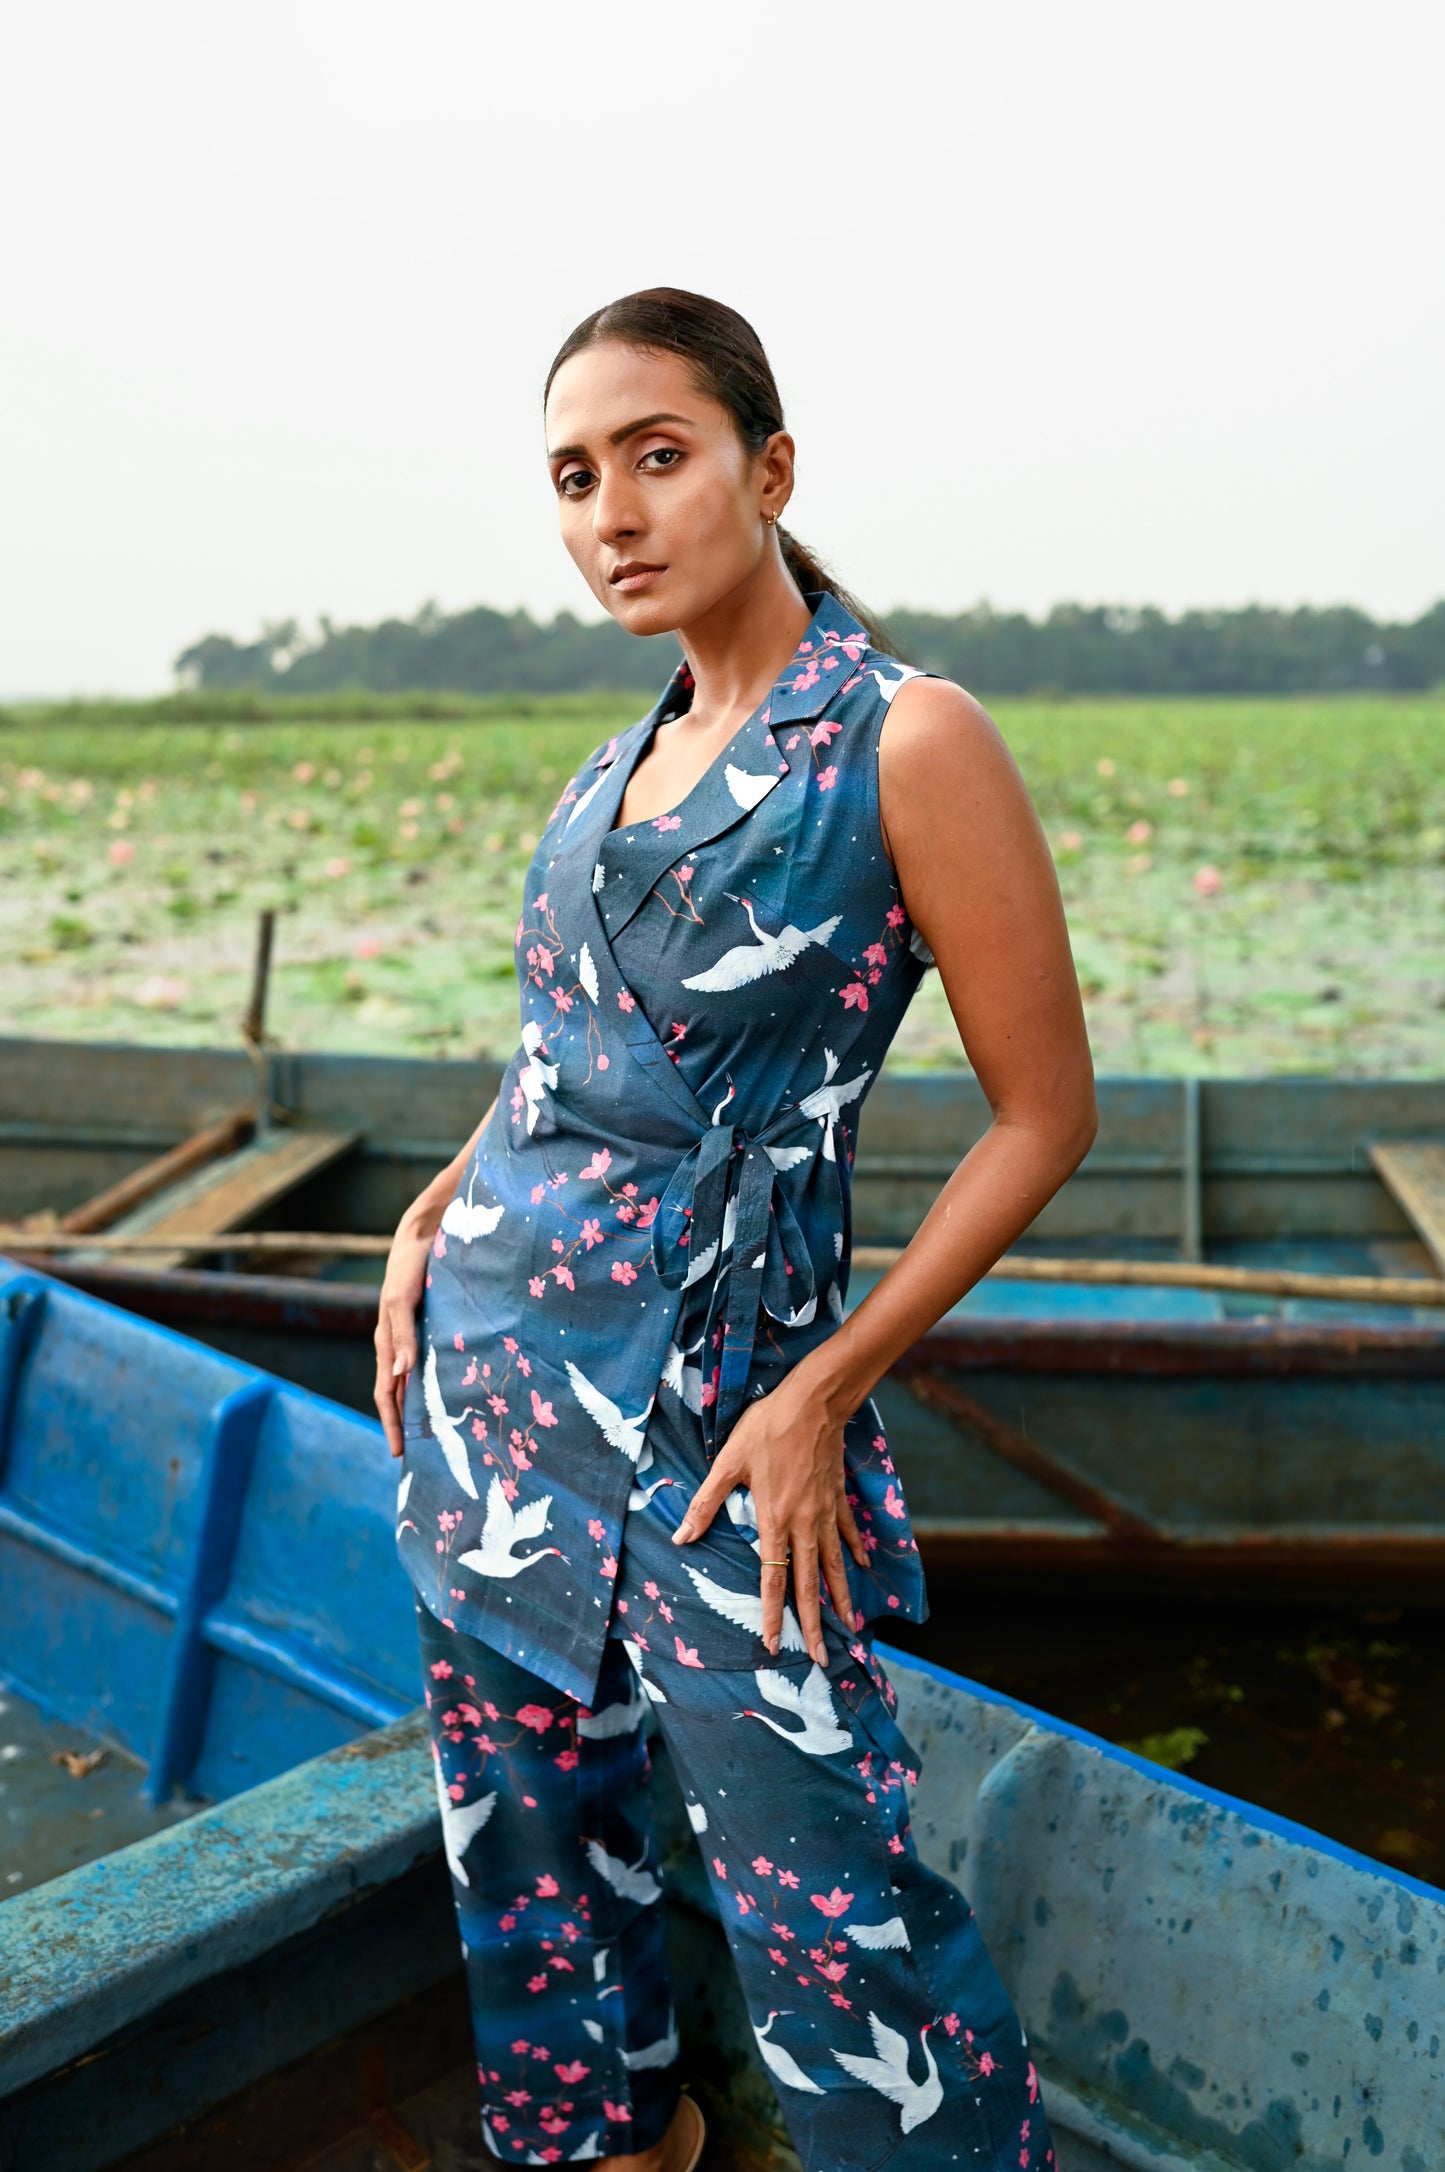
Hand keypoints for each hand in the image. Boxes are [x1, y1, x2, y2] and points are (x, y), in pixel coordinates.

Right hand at [373, 1199, 440, 1456]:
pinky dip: (433, 1381)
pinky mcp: (428, 1324)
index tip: (399, 1454)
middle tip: (418, 1456)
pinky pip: (428, 1361)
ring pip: (413, 1380)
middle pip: (398, 1393)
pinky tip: (449, 1391)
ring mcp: (412, 1335)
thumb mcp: (403, 1298)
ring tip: (434, 1433)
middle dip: (404, 1423)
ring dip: (419, 1406)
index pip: (387, 1393)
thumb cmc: (409, 1265)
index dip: (392, 1423)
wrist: (423, 1232)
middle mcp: (397, 1343)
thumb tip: (401, 1373)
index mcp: (386, 1342)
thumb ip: (403, 1333)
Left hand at [670, 1368, 866, 1662]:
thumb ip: (706, 1503)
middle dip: (815, 1625)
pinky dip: (853, 1553)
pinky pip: (847, 1534)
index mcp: (775, 1519)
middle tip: (822, 1658)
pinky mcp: (838, 1497)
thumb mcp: (728, 1462)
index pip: (773, 1579)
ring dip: (840, 1599)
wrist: (814, 1401)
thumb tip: (681, 1537)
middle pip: (810, 1584)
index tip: (774, 1645)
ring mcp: (826, 1513)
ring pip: (834, 1566)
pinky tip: (859, 1569)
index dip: (772, 1614)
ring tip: (850, 1627)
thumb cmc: (767, 1428)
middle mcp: (805, 1524)